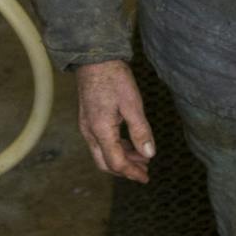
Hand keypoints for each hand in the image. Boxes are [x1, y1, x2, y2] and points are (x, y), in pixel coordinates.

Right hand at [74, 59, 155, 183]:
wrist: (94, 58)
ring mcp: (86, 126)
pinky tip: (129, 143)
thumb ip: (140, 131)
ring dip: (121, 158)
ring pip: (102, 153)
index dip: (132, 172)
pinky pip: (100, 142)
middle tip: (144, 172)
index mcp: (100, 130)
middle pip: (105, 163)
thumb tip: (149, 154)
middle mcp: (89, 132)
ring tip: (141, 157)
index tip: (146, 177)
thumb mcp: (132, 104)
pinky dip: (115, 147)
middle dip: (125, 170)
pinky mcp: (88, 119)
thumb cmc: (113, 77)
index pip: (116, 162)